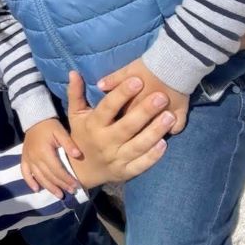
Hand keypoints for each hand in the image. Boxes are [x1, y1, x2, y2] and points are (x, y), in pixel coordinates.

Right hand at [21, 118, 81, 197]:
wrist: (35, 119)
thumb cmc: (50, 126)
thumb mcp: (60, 131)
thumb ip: (68, 143)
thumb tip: (78, 155)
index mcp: (44, 151)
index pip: (57, 170)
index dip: (66, 179)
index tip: (76, 185)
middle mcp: (35, 157)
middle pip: (49, 175)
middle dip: (61, 185)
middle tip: (71, 192)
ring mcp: (28, 159)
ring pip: (38, 177)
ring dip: (49, 187)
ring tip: (59, 194)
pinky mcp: (24, 158)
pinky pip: (25, 173)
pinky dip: (30, 182)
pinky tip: (36, 189)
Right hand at [66, 71, 172, 187]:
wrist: (80, 170)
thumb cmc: (81, 135)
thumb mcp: (74, 114)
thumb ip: (75, 93)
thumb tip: (74, 72)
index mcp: (93, 125)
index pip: (108, 107)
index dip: (122, 94)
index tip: (137, 80)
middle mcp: (104, 142)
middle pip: (127, 126)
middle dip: (145, 111)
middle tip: (161, 96)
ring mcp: (116, 158)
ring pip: (138, 146)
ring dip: (154, 132)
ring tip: (170, 116)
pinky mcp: (125, 172)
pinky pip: (141, 164)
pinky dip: (153, 156)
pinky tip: (165, 143)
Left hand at [97, 58, 189, 134]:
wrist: (174, 60)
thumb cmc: (148, 65)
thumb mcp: (129, 69)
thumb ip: (114, 79)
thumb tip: (99, 86)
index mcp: (135, 101)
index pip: (124, 115)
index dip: (119, 120)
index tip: (114, 124)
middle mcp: (150, 110)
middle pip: (140, 124)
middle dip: (134, 129)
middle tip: (129, 133)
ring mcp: (166, 111)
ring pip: (158, 127)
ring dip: (153, 131)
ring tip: (147, 135)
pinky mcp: (181, 110)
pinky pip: (178, 125)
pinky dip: (174, 128)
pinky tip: (169, 130)